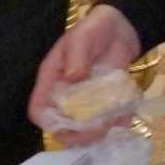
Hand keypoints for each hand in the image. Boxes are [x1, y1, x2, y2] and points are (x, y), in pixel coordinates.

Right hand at [27, 6, 141, 143]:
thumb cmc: (93, 31)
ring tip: (113, 120)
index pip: (38, 110)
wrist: (118, 30)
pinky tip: (125, 115)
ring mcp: (84, 104)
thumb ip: (76, 57)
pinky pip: (107, 125)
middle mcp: (65, 98)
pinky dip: (117, 125)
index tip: (67, 124)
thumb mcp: (81, 38)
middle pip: (61, 129)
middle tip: (97, 127)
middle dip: (77, 134)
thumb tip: (72, 78)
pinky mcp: (103, 106)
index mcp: (51, 81)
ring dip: (98, 133)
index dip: (49, 122)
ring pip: (84, 133)